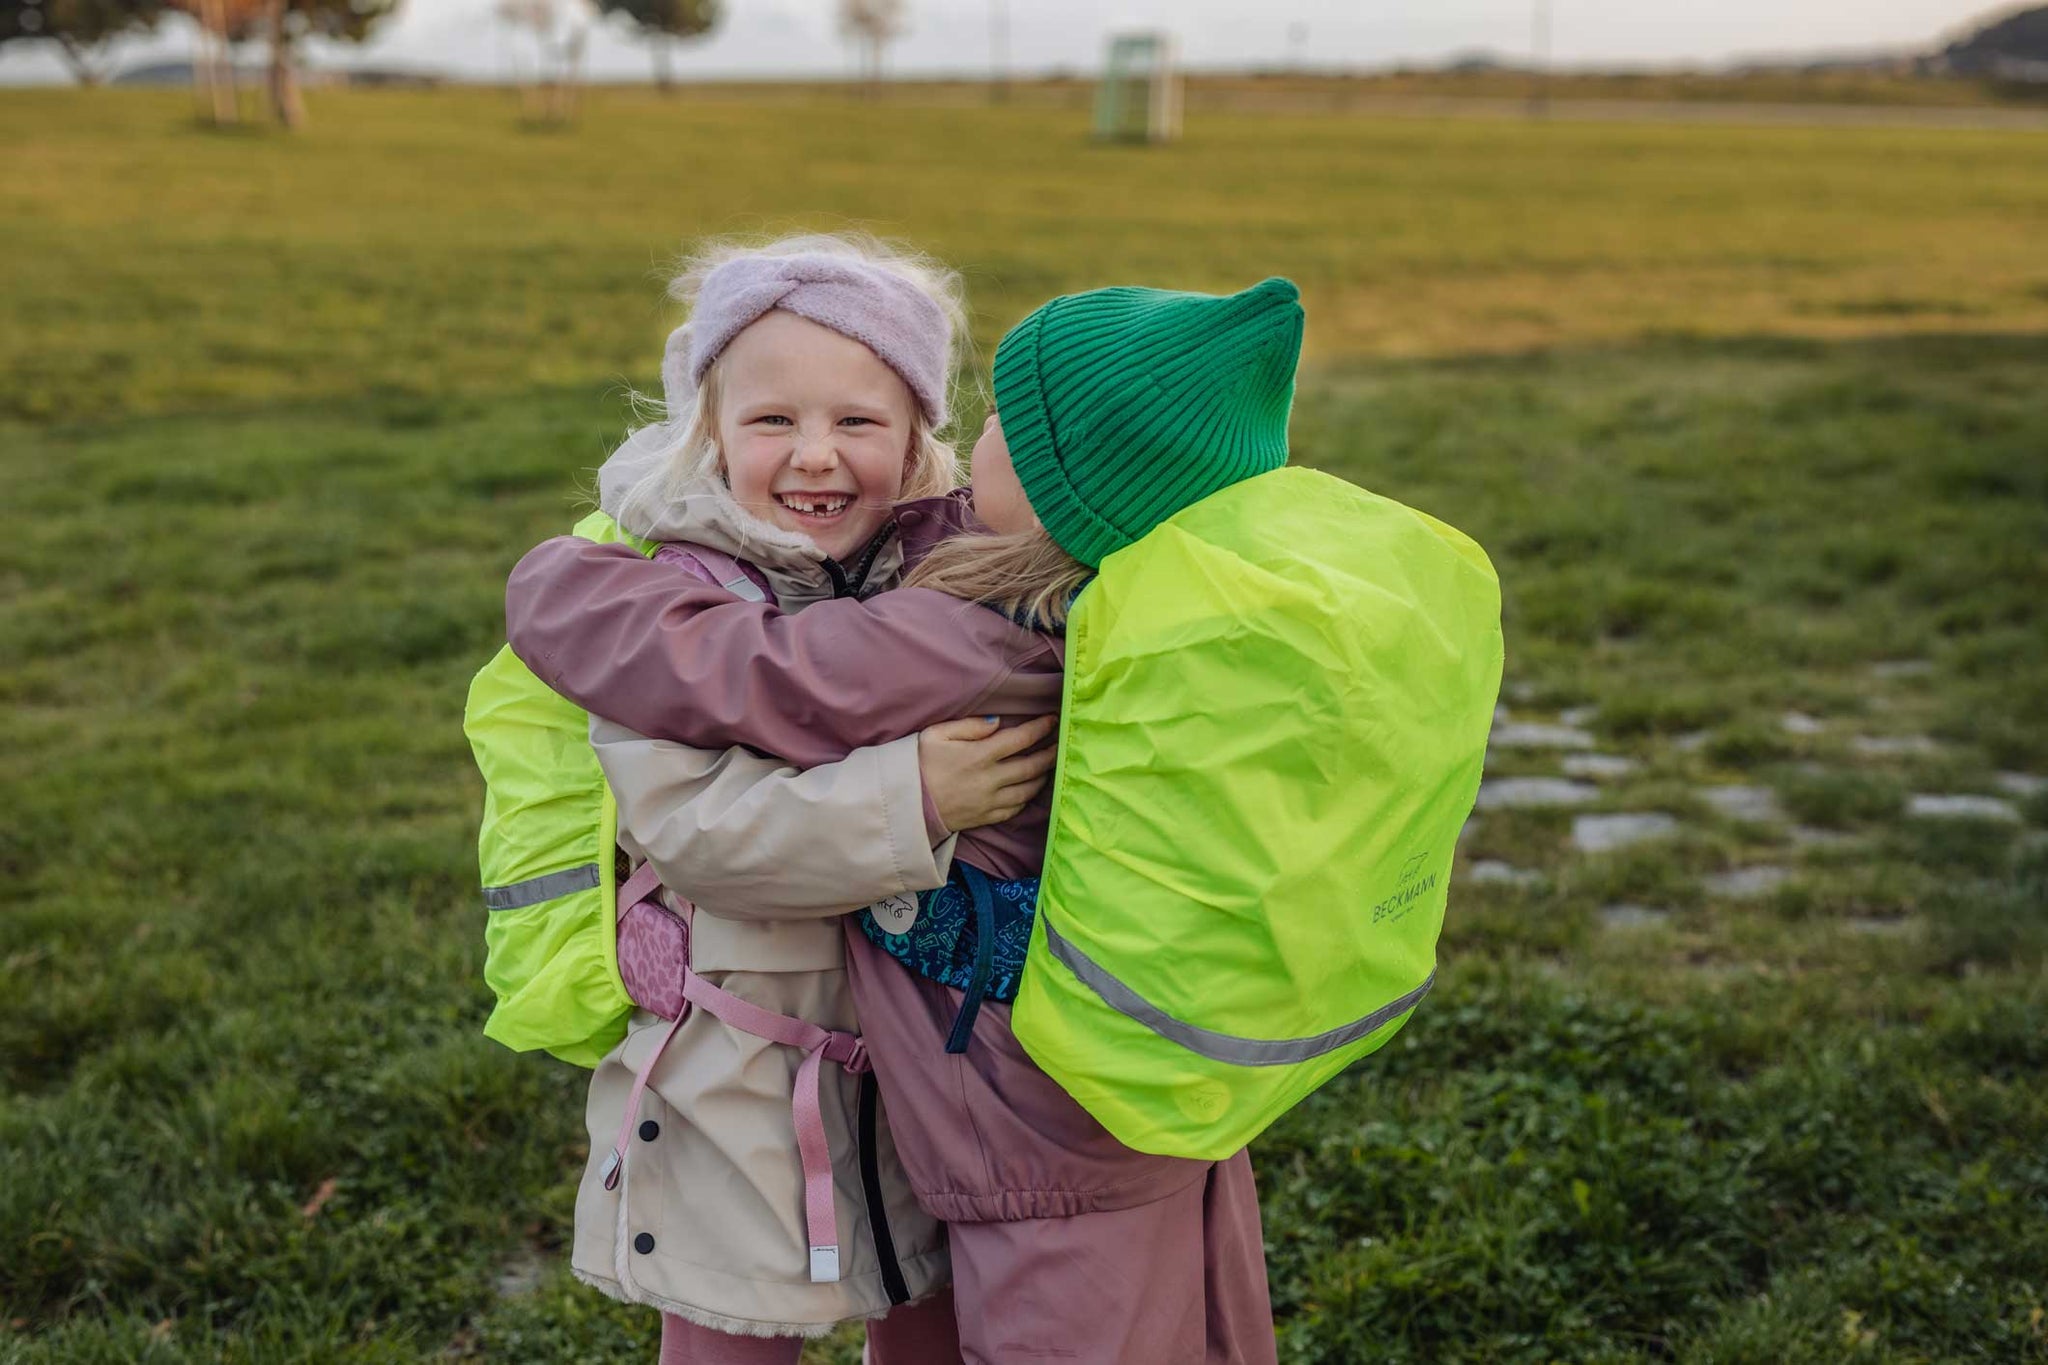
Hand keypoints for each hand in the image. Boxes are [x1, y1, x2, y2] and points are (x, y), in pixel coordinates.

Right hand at [918, 714, 1057, 833]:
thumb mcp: (935, 735)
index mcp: (979, 756)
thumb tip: (997, 722)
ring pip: (1028, 789)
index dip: (1040, 728)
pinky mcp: (986, 818)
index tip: (1052, 719)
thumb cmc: (916, 765)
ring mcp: (990, 802)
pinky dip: (1028, 797)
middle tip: (1061, 743)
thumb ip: (969, 726)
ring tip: (1050, 764)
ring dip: (1043, 776)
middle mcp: (990, 780)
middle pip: (1032, 766)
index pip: (1020, 739)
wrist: (903, 805)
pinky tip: (1030, 788)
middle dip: (1050, 753)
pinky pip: (1016, 808)